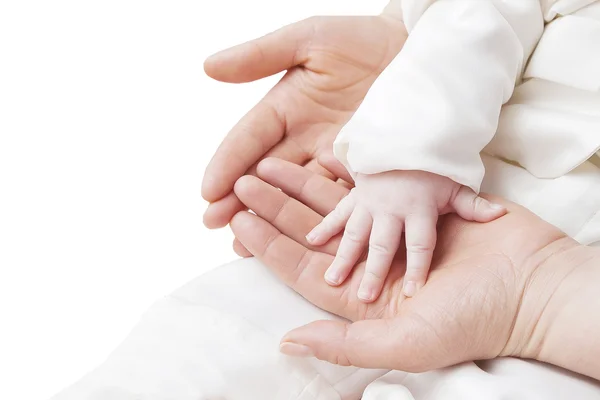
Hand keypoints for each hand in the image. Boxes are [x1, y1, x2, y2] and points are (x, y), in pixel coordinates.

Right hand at [201, 14, 406, 227]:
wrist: (414, 48)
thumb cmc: (361, 38)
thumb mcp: (308, 40)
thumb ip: (261, 56)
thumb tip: (209, 67)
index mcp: (284, 109)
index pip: (248, 140)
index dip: (226, 164)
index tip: (207, 190)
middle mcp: (303, 139)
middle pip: (266, 174)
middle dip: (238, 199)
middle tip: (214, 224)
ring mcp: (333, 159)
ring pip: (297, 194)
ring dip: (272, 217)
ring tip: (246, 243)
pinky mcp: (363, 171)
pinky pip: (342, 197)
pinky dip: (324, 220)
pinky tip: (308, 242)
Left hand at [229, 158, 581, 373]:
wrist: (533, 288)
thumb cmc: (474, 322)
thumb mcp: (406, 344)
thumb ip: (346, 346)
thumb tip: (290, 342)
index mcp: (363, 297)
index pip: (303, 268)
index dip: (269, 245)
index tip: (238, 222)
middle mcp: (373, 263)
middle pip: (313, 232)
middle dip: (278, 207)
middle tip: (243, 182)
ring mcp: (396, 233)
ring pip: (339, 205)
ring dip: (305, 184)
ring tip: (272, 163)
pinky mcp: (420, 208)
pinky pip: (379, 185)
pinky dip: (355, 171)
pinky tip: (329, 153)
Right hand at [306, 170, 505, 301]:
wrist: (406, 132)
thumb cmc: (433, 164)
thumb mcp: (455, 183)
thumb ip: (472, 205)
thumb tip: (498, 216)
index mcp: (419, 210)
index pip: (420, 245)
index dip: (416, 269)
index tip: (412, 293)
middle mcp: (392, 210)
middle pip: (383, 245)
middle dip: (374, 272)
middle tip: (365, 297)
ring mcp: (370, 203)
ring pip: (355, 234)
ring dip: (344, 256)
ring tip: (332, 279)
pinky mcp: (356, 195)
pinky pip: (339, 212)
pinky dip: (325, 226)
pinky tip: (311, 242)